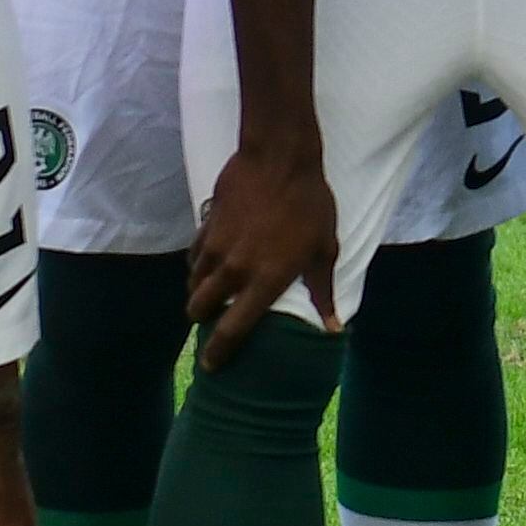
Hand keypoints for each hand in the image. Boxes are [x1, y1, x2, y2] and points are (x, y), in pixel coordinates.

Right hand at [186, 134, 341, 369]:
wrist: (279, 158)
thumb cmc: (310, 204)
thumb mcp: (324, 249)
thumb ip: (323, 291)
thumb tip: (333, 328)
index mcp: (265, 282)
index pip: (232, 330)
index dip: (218, 353)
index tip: (211, 367)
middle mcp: (234, 270)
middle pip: (200, 309)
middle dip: (203, 320)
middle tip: (212, 322)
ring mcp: (215, 248)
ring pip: (193, 283)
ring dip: (199, 292)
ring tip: (211, 294)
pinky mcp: (206, 227)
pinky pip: (193, 257)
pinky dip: (198, 265)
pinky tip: (209, 263)